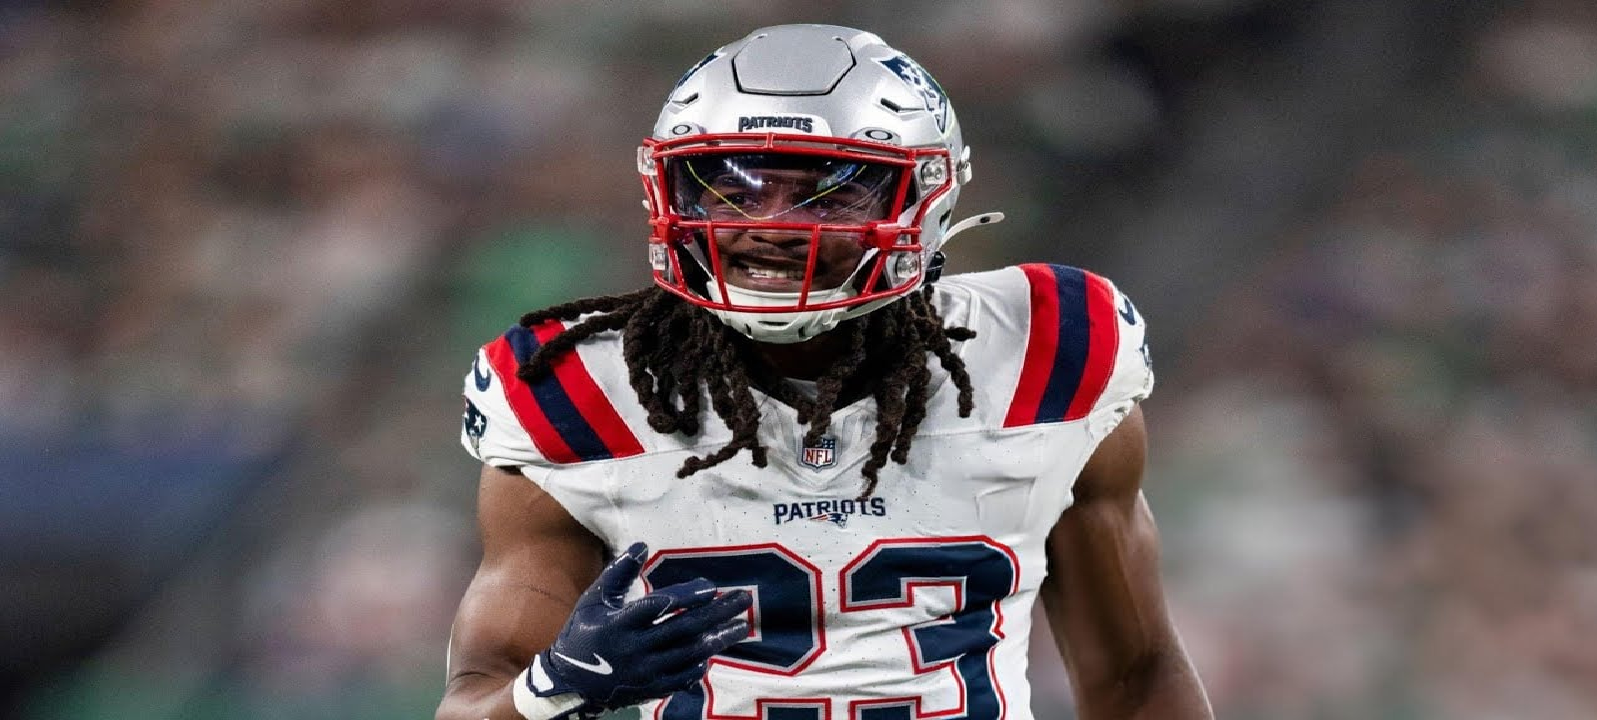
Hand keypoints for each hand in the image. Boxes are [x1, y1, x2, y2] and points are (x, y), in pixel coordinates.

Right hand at [526, 542, 751, 714]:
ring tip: (741, 625)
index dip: (686, 596)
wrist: (571, 683)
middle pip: (683, 629)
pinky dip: (700, 663)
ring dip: (718, 639)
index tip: (710, 586)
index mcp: (619, 624)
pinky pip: (683, 676)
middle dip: (717, 613)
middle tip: (743, 599)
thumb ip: (617, 573)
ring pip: (689, 653)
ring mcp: (646, 671)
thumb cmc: (582, 633)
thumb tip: (641, 545)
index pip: (659, 607)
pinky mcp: (651, 688)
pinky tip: (715, 649)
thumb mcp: (593, 600)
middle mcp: (635, 649)